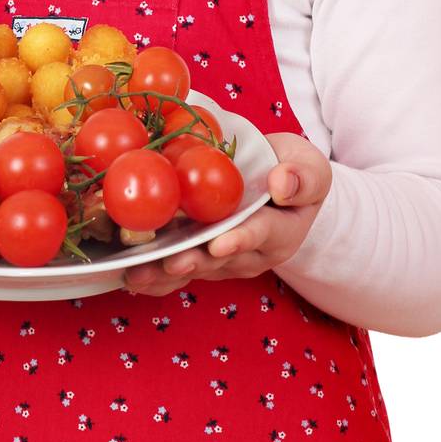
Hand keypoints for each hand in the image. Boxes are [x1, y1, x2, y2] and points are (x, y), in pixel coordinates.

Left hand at [122, 132, 331, 296]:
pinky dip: (155, 273)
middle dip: (194, 261)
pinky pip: (180, 268)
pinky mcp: (203, 256)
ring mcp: (224, 259)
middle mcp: (251, 254)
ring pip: (195, 268)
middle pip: (220, 259)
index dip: (240, 239)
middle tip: (170, 261)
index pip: (261, 235)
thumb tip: (282, 182)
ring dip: (166, 273)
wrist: (280, 184)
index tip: (219, 242)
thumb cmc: (294, 171)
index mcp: (280, 232)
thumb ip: (303, 176)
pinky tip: (129, 274)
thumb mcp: (310, 167)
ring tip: (138, 274)